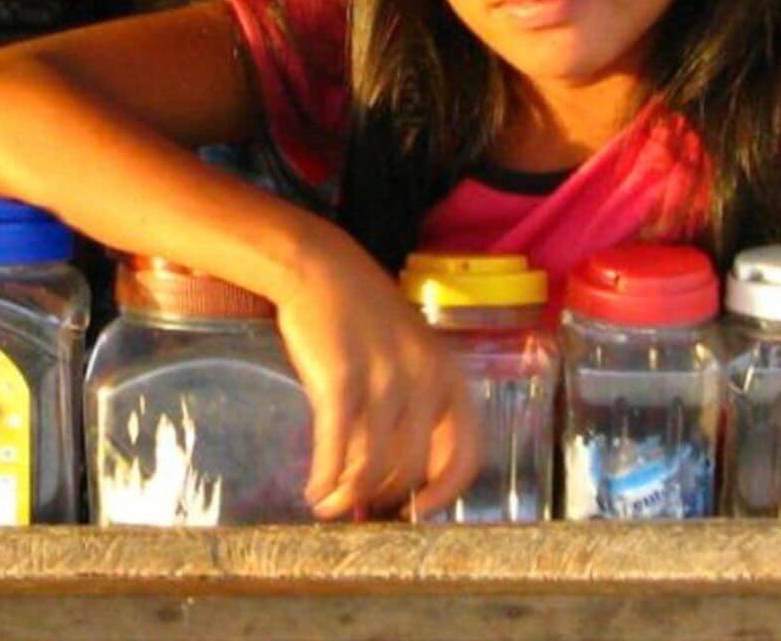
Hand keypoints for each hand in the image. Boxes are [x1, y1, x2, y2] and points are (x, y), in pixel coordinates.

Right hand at [271, 235, 477, 519]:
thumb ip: (416, 405)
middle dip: (385, 498)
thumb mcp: (411, 355)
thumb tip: (401, 474)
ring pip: (372, 469)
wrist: (320, 269)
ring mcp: (382, 383)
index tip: (420, 510)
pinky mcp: (340, 384)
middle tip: (363, 507)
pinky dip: (324, 483)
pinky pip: (335, 453)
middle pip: (412, 470)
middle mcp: (423, 382)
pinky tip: (315, 491)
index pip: (465, 454)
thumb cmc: (365, 315)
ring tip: (329, 506)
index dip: (445, 492)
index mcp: (448, 375)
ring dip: (348, 498)